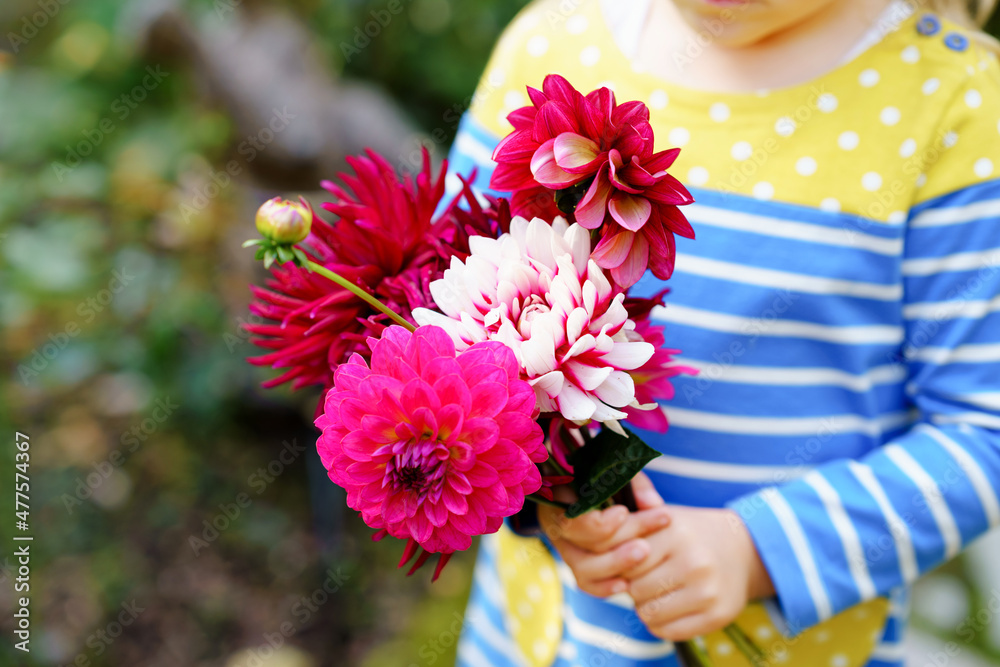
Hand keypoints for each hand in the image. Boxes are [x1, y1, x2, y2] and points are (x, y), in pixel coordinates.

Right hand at [537, 474, 672, 597]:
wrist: (591, 483)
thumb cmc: (604, 471)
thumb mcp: (617, 467)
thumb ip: (635, 483)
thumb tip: (652, 503)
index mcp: (558, 496)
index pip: (572, 519)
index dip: (598, 523)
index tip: (624, 512)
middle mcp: (556, 524)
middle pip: (585, 544)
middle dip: (621, 540)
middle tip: (650, 537)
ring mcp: (565, 547)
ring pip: (584, 568)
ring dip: (617, 564)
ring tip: (646, 552)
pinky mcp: (577, 564)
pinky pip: (586, 583)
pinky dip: (605, 587)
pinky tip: (627, 585)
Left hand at [624, 483, 774, 640]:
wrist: (742, 548)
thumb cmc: (689, 533)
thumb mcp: (661, 518)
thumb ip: (627, 526)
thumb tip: (593, 544)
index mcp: (675, 532)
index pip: (625, 559)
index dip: (621, 562)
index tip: (629, 559)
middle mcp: (694, 561)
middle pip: (635, 588)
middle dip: (632, 585)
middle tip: (644, 576)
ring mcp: (708, 591)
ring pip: (648, 613)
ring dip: (645, 605)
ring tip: (657, 590)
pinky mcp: (717, 616)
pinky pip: (668, 631)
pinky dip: (661, 623)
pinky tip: (669, 606)